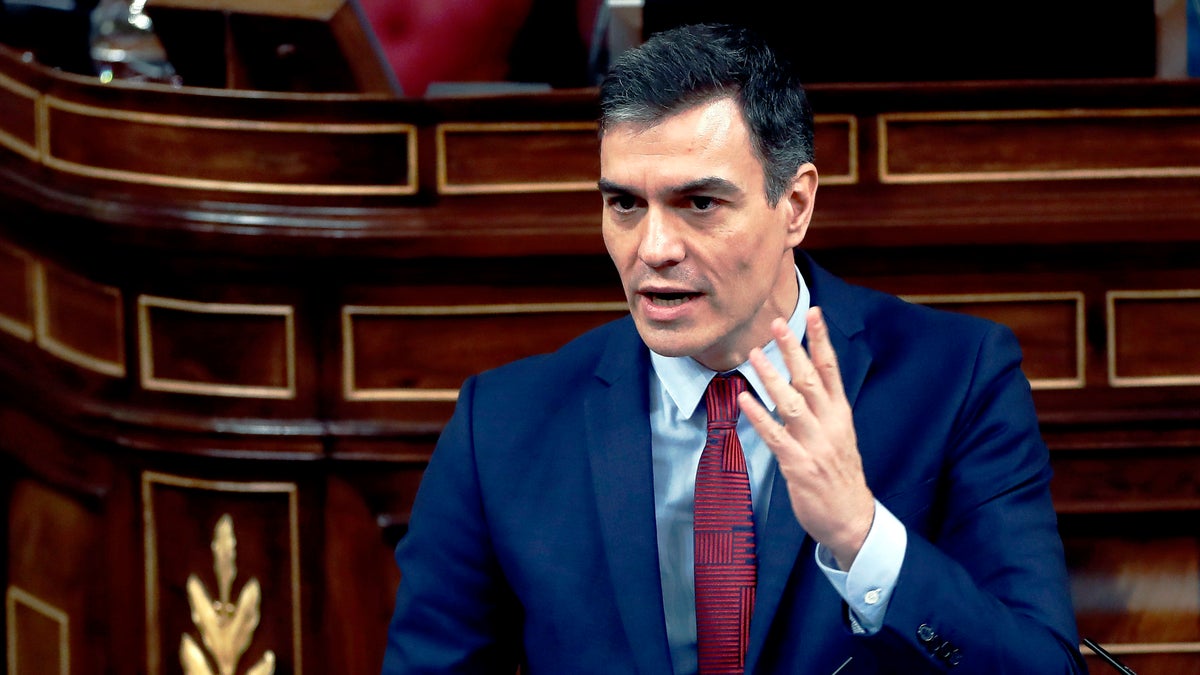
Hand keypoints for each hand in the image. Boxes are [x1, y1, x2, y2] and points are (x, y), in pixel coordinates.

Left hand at [738, 307, 874, 569]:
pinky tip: (744, 399)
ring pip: (792, 403)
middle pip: (811, 379)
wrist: (853, 519)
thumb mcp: (839, 436)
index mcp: (841, 415)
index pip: (831, 370)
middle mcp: (830, 425)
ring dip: (772, 377)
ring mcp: (815, 445)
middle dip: (794, 349)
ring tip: (755, 354)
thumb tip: (797, 381)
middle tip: (777, 323)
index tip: (815, 315)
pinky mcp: (799, 465)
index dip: (822, 341)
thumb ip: (821, 410)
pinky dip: (759, 416)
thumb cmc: (840, 476)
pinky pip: (775, 435)